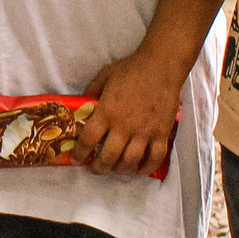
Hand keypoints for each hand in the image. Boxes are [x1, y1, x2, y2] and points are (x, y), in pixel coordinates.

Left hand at [79, 51, 183, 177]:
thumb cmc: (130, 70)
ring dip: (120, 170)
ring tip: (115, 169)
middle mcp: (124, 126)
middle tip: (96, 168)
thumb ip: (92, 92)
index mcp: (107, 112)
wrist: (160, 67)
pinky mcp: (161, 134)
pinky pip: (154, 158)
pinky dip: (146, 168)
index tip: (77, 157)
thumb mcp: (104, 76)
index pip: (89, 139)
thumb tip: (83, 105)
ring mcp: (144, 132)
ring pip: (130, 161)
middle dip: (100, 167)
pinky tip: (139, 170)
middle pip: (109, 156)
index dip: (80, 152)